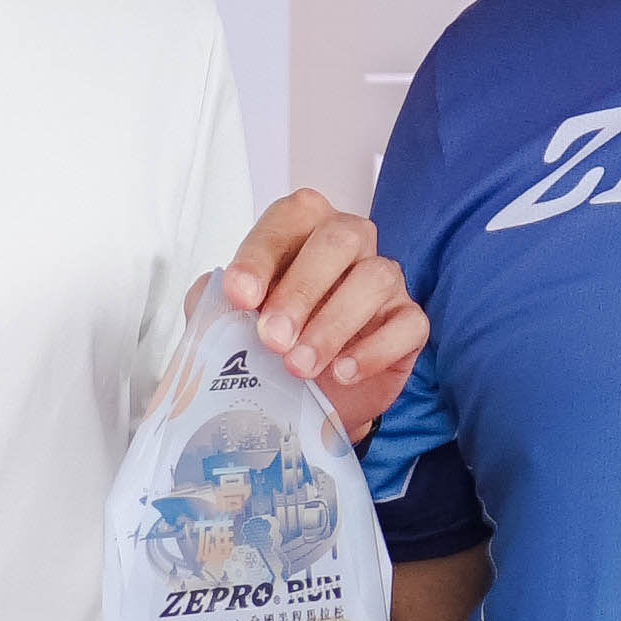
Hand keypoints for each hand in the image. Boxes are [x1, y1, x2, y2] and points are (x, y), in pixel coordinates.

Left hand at [216, 191, 423, 441]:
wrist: (308, 400)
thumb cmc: (270, 347)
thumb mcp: (231, 323)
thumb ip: (216, 303)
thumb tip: (210, 294)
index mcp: (303, 229)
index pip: (288, 220)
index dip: (261, 256)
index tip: (239, 297)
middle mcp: (350, 243)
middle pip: (337, 241)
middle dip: (300, 290)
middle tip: (272, 339)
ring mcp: (385, 281)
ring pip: (375, 279)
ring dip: (333, 325)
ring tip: (299, 366)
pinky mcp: (409, 322)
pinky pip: (408, 323)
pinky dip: (374, 349)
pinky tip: (342, 372)